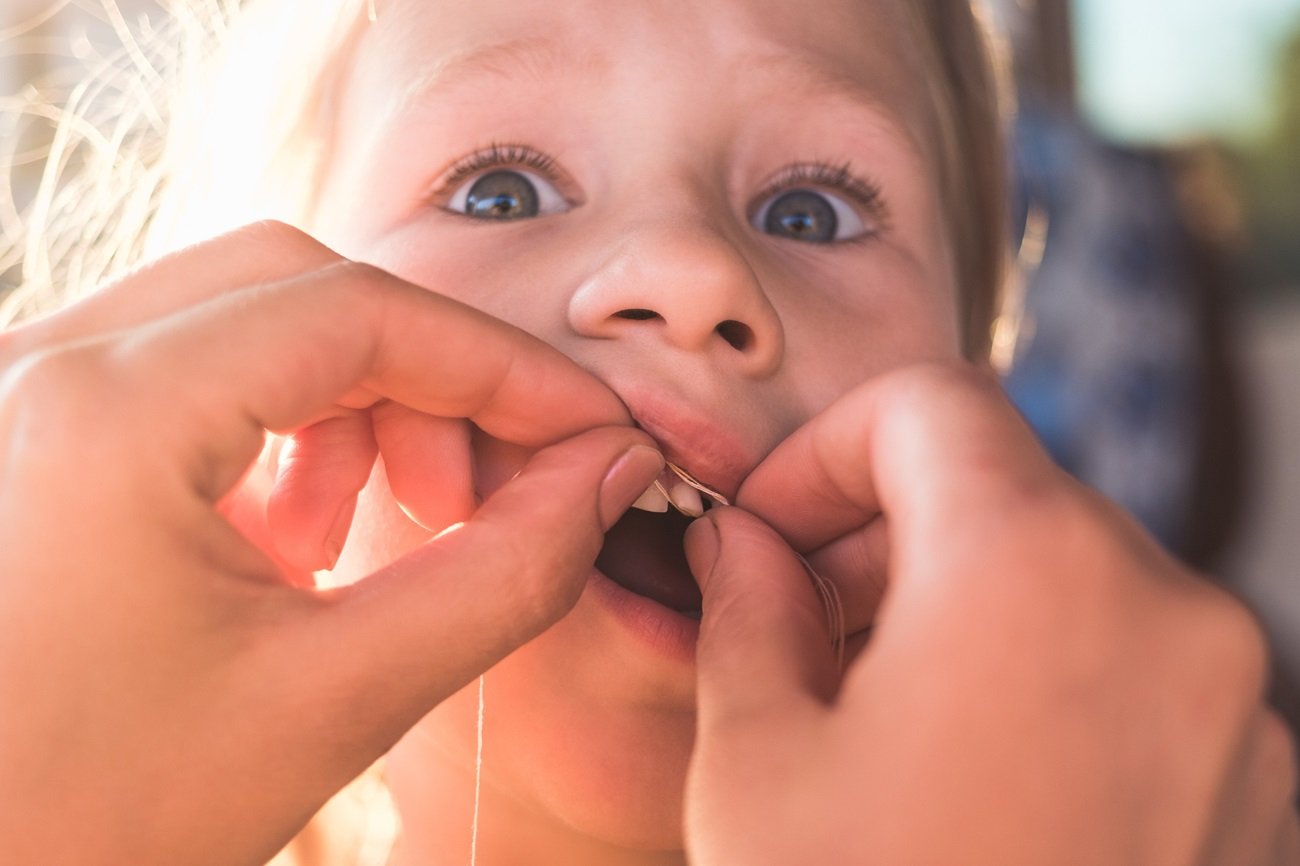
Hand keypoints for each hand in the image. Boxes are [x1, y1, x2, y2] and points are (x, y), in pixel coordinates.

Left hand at [0, 222, 663, 865]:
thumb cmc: (97, 822)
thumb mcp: (335, 701)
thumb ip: (504, 573)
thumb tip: (606, 474)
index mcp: (106, 414)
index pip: (359, 312)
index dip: (502, 366)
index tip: (588, 429)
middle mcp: (40, 365)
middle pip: (299, 291)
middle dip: (424, 379)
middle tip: (479, 494)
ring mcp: (14, 391)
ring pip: (241, 319)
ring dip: (351, 405)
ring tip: (375, 534)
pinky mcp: (23, 434)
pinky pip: (180, 371)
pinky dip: (276, 427)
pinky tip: (295, 539)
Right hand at [684, 363, 1298, 864]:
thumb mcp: (759, 761)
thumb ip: (747, 610)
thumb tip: (740, 545)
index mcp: (1030, 568)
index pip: (931, 407)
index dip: (827, 450)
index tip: (773, 528)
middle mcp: (1165, 610)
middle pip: (1007, 485)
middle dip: (889, 527)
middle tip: (804, 612)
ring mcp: (1236, 704)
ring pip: (1076, 573)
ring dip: (967, 599)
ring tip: (880, 698)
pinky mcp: (1260, 786)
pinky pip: (1141, 664)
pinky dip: (1048, 669)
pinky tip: (972, 764)